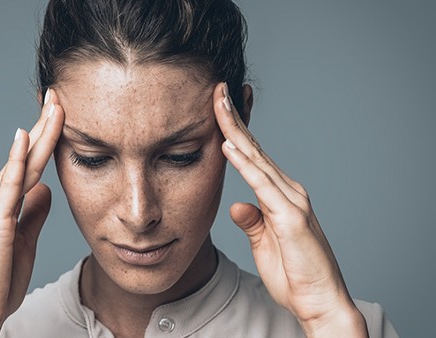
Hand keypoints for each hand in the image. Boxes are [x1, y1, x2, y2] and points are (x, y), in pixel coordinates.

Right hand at [0, 89, 64, 336]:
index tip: (60, 114)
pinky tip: (23, 136)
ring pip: (22, 163)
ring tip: (54, 105)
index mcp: (3, 203)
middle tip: (58, 95)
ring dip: (39, 132)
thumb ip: (34, 213)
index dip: (46, 138)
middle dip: (45, 124)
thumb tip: (46, 188)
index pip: (30, 163)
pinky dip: (16, 159)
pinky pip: (9, 186)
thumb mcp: (25, 240)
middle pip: (26, 155)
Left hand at [213, 83, 366, 336]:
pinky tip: (229, 147)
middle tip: (216, 90)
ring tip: (218, 103)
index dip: (235, 131)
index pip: (252, 156)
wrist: (319, 301)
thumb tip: (236, 205)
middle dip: (233, 118)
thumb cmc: (293, 274)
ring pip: (257, 158)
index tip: (218, 107)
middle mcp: (287, 191)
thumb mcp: (264, 243)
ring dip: (235, 130)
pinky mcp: (291, 217)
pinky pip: (262, 186)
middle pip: (254, 148)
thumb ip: (252, 221)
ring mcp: (291, 201)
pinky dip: (245, 165)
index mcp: (279, 195)